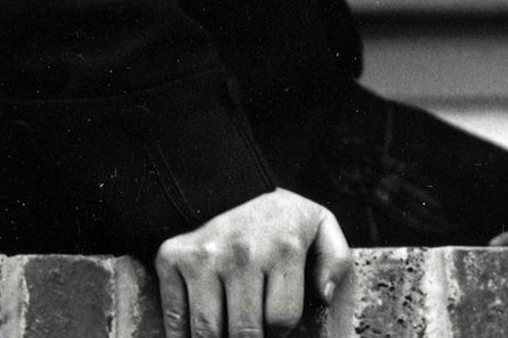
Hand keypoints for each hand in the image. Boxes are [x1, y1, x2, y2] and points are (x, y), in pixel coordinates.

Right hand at [154, 188, 349, 337]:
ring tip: (229, 330)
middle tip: (251, 331)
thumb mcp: (320, 226)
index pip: (281, 321)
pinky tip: (197, 333)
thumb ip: (336, 260)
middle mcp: (241, 252)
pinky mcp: (171, 259)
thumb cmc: (279, 220)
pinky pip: (174, 321)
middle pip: (244, 333)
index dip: (281, 332)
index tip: (276, 324)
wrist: (226, 185)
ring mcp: (202, 257)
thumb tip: (323, 296)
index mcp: (283, 247)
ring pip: (207, 333)